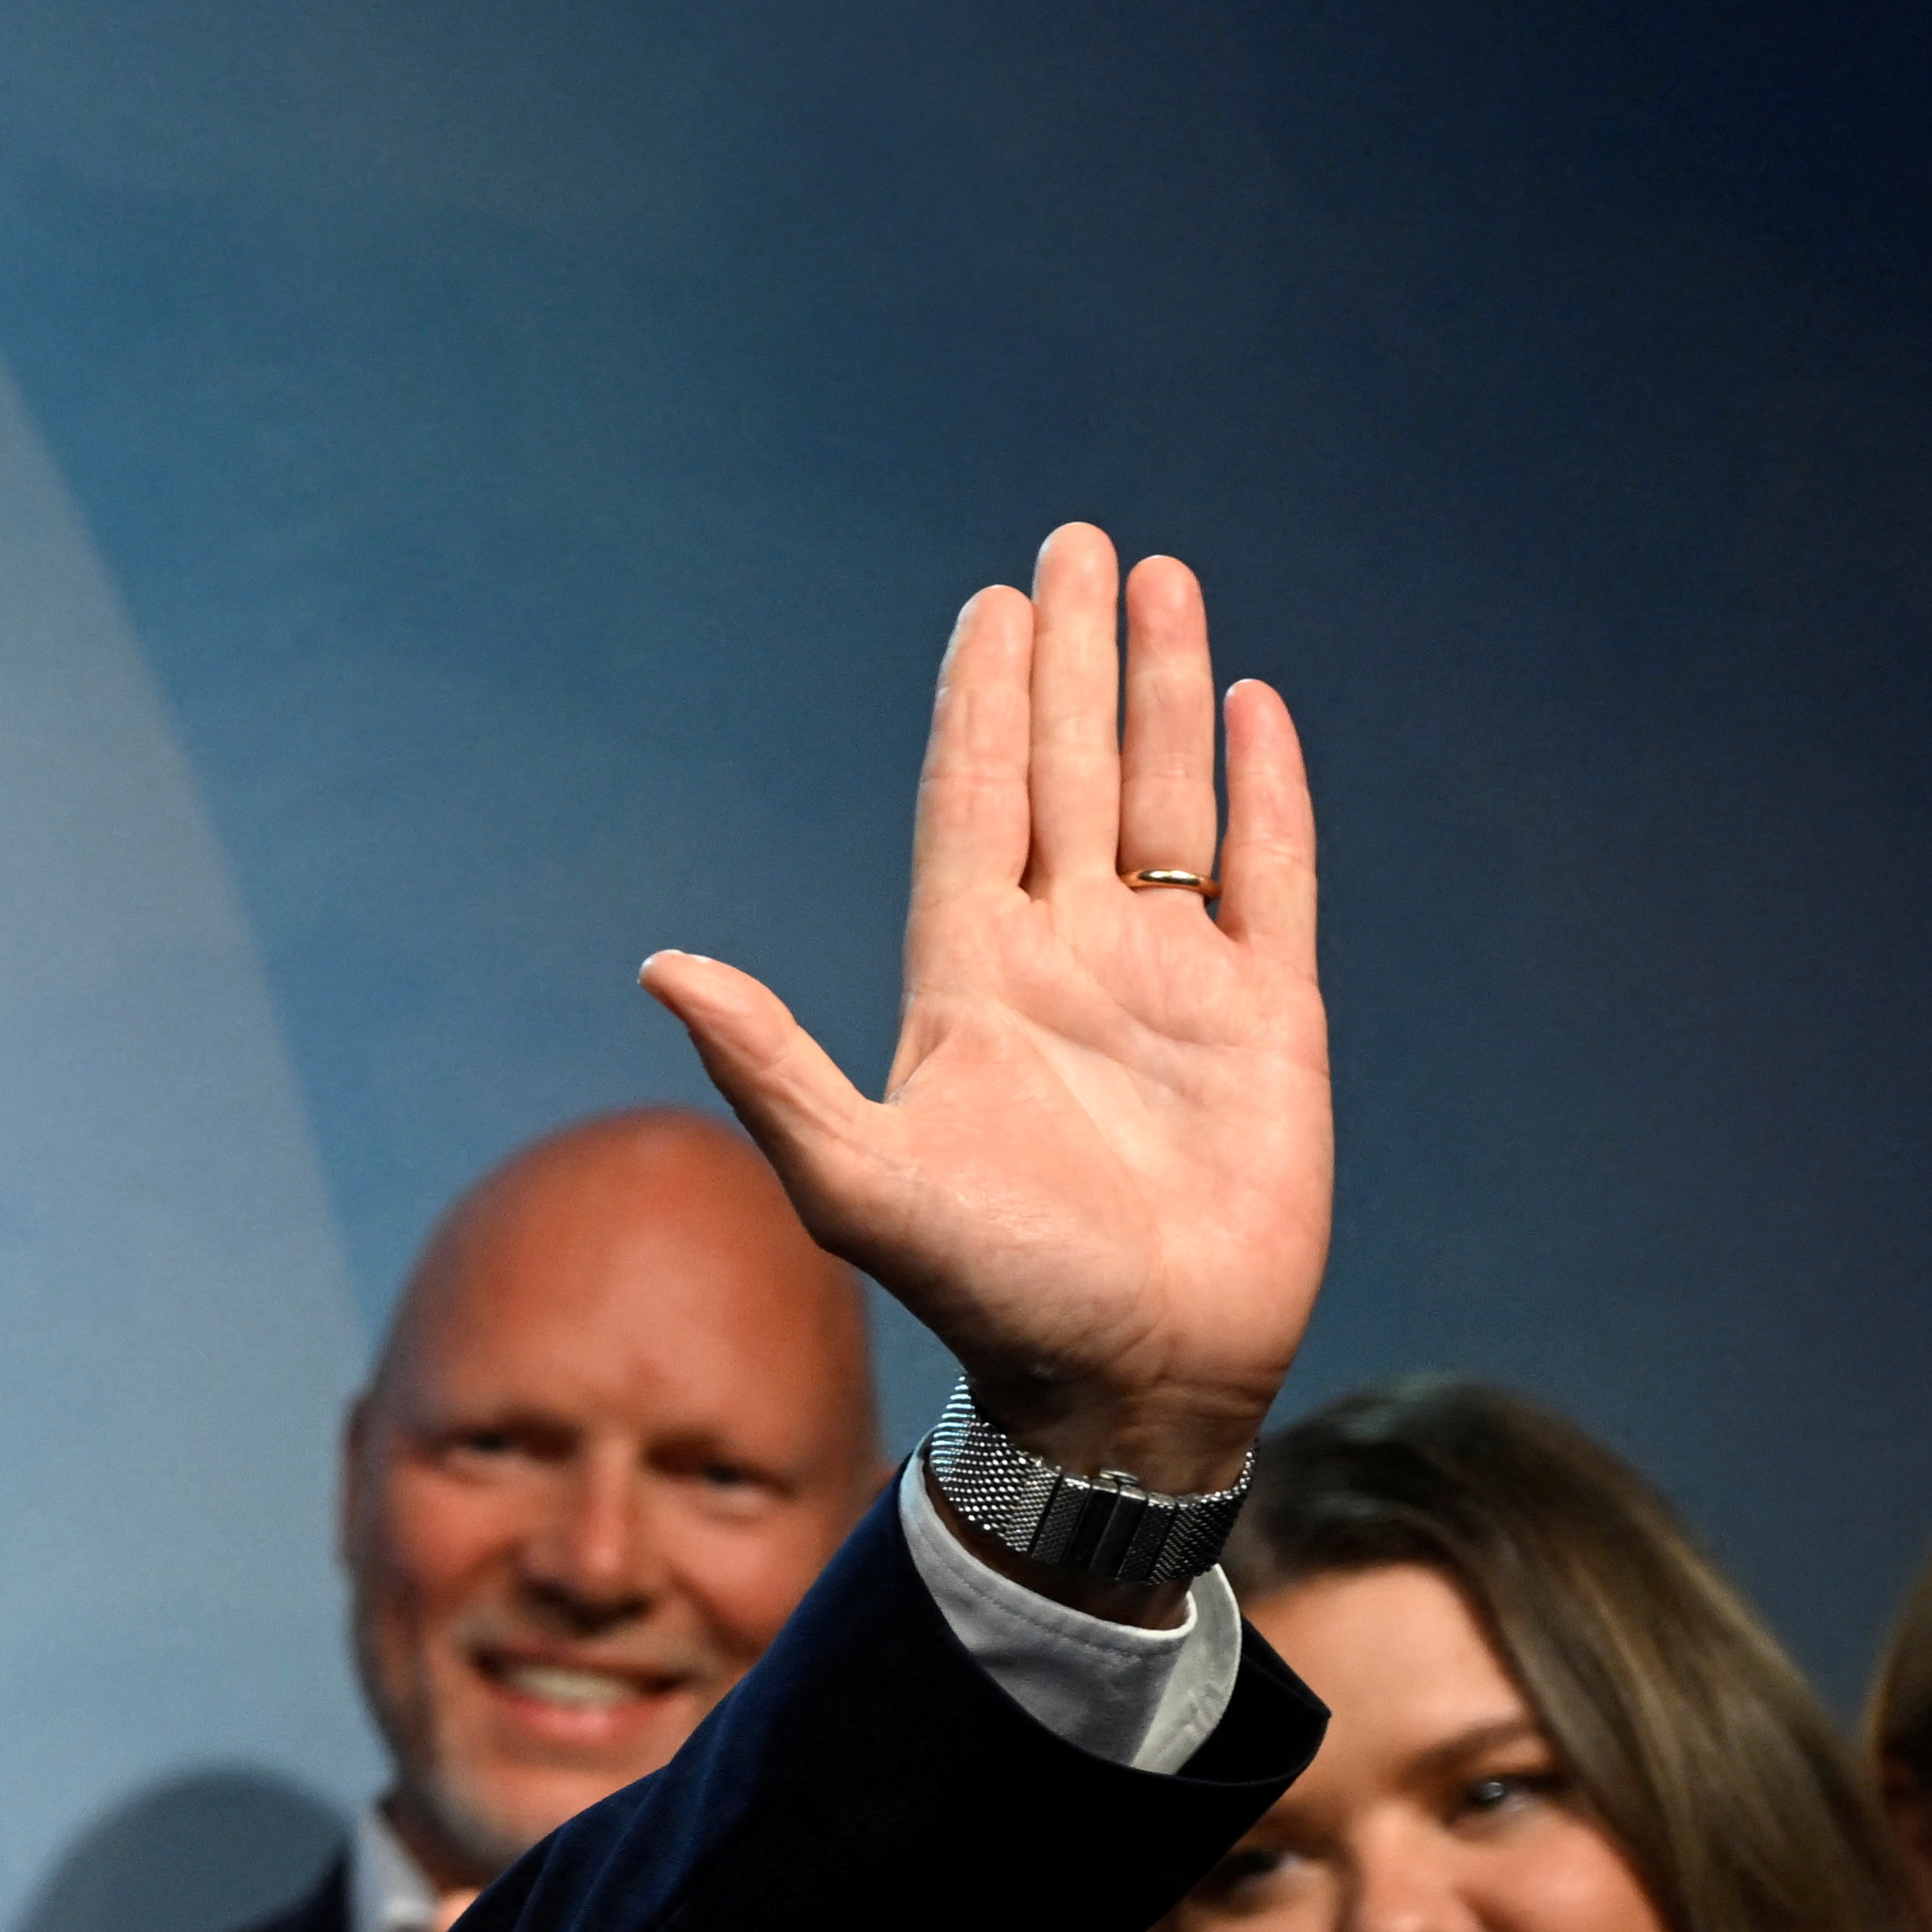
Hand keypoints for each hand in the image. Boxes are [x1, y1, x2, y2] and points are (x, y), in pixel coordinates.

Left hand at [640, 524, 1327, 1500]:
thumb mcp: (858, 1185)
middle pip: (1066, 773)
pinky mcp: (1269, 1021)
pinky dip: (1265, 791)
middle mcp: (1069, 962)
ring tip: (1159, 581)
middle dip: (1069, 659)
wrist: (1129, 1388)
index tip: (988, 603)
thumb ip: (769, 1069)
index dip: (979, 705)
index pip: (973, 806)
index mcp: (971, 984)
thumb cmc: (991, 1298)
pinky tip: (1252, 705)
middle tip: (1072, 543)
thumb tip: (661, 963)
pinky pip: (1270, 876)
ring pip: (1167, 798)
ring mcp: (1172, 984)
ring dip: (1159, 692)